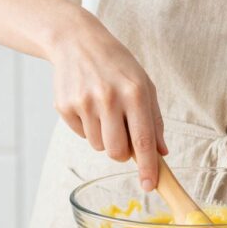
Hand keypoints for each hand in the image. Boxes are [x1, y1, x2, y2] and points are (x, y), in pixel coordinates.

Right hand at [48, 11, 168, 189]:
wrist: (76, 41)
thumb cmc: (117, 65)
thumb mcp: (143, 85)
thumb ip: (154, 120)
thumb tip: (162, 153)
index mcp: (134, 92)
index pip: (143, 140)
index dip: (148, 167)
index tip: (150, 186)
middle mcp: (109, 98)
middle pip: (116, 152)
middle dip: (122, 152)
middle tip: (123, 133)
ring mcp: (84, 103)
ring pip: (98, 146)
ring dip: (104, 137)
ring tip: (104, 110)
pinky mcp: (64, 106)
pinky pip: (81, 134)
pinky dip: (88, 126)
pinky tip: (88, 104)